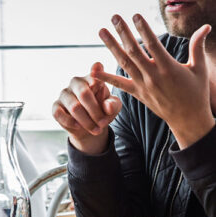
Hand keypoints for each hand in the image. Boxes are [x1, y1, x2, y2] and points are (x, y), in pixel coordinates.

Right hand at [52, 62, 121, 153]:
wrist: (89, 127)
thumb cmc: (103, 112)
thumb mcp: (113, 108)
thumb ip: (113, 105)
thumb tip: (107, 107)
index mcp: (92, 77)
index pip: (95, 71)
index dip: (96, 71)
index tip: (97, 75)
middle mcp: (76, 82)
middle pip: (84, 94)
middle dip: (95, 112)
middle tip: (103, 124)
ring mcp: (65, 93)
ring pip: (74, 107)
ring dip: (86, 121)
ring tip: (96, 130)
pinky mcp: (56, 106)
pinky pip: (60, 114)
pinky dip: (70, 122)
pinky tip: (78, 127)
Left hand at [92, 14, 214, 148]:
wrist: (187, 119)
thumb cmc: (195, 93)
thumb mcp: (199, 69)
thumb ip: (198, 47)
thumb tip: (206, 26)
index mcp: (169, 68)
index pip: (153, 44)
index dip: (143, 29)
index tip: (135, 15)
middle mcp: (153, 76)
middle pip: (134, 51)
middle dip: (123, 32)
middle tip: (114, 17)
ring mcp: (143, 85)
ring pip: (124, 63)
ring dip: (112, 47)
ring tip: (102, 32)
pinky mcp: (138, 94)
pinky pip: (119, 84)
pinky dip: (106, 78)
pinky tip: (94, 71)